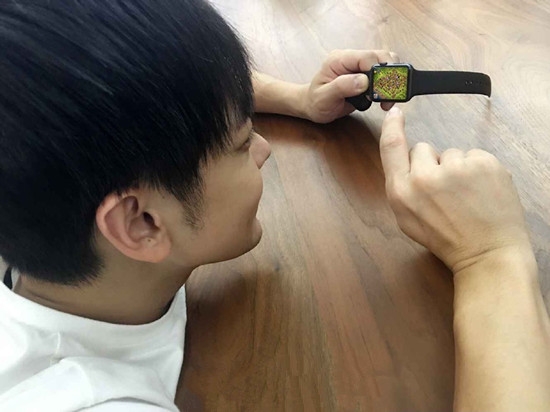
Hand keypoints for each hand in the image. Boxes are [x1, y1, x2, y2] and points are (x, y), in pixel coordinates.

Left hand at [302, 49, 398, 123]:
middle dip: (390, 75)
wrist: (311, 106)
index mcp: (340, 59)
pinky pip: (383, 76)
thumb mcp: (324, 97)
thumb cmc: (315, 102)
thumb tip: (363, 81)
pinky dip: (388, 87)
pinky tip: (382, 100)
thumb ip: (342, 87)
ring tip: (386, 100)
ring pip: (386, 65)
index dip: (379, 71)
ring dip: (391, 82)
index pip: (367, 57)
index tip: (382, 88)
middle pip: (381, 57)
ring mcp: (359, 66)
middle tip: (389, 96)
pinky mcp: (366, 76)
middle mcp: (352, 59)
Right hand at [379, 107, 531, 272]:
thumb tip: (406, 161)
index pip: (391, 147)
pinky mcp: (483, 163)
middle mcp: (425, 177)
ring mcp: (456, 168)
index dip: (392, 126)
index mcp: (402, 193)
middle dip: (431, 163)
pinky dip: (478, 170)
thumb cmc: (447, 240)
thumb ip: (402, 188)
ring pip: (451, 153)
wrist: (487, 253)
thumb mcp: (408, 220)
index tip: (396, 113)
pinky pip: (474, 155)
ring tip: (467, 195)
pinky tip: (481, 191)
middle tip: (445, 190)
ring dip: (457, 168)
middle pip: (423, 149)